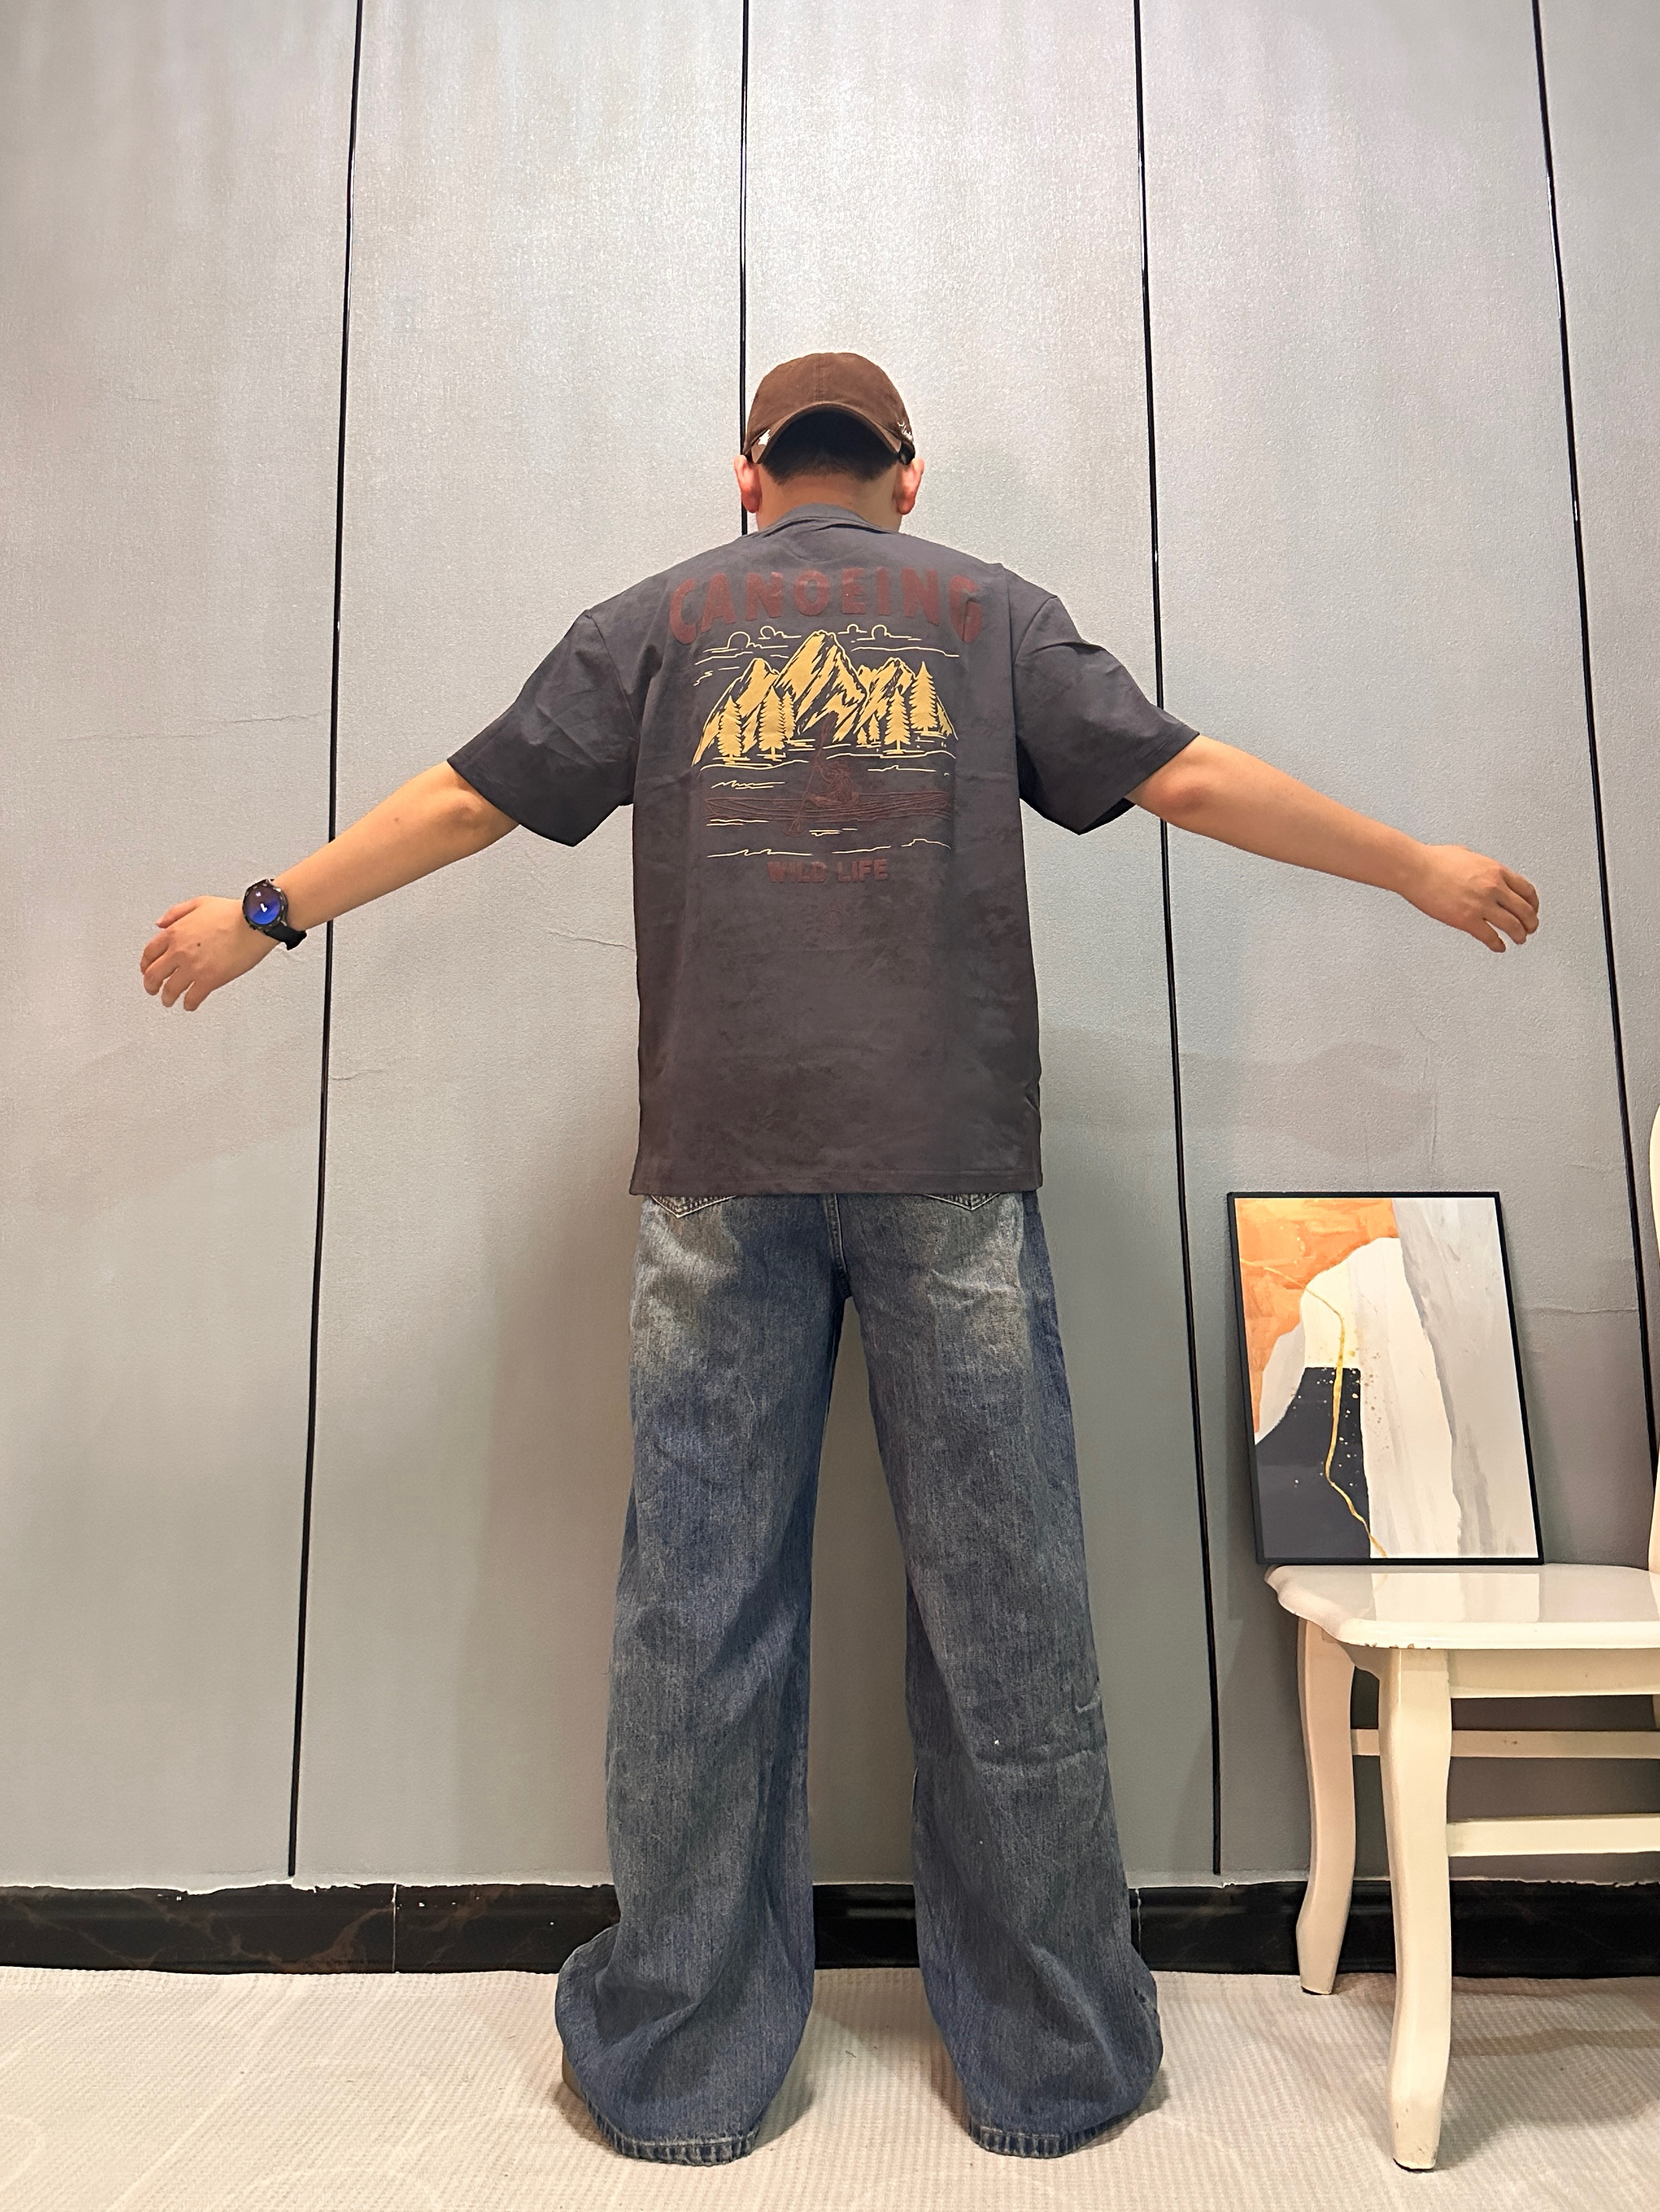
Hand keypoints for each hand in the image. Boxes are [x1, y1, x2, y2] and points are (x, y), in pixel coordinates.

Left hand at [141, 895, 274, 1009]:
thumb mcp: (198, 903)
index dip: (145, 964)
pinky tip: (190, 1004)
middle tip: (152, 989)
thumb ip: (175, 913)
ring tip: (169, 1001)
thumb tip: (160, 924)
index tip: (147, 969)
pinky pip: (193, 997)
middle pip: (153, 974)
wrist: (253, 923)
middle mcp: (179, 951)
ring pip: (170, 990)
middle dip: (150, 985)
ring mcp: (193, 967)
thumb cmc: (232, 913)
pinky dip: (189, 1004)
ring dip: (167, 998)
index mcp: (174, 932)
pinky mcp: (210, 980)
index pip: (149, 953)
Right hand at [1402, 844, 1538, 951]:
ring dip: (1519, 935)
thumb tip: (1485, 873)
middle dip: (1531, 922)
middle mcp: (1493, 887)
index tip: (1532, 910)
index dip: (1533, 904)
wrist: (1415, 869)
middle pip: (1525, 910)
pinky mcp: (1467, 920)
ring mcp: (1481, 905)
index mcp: (1496, 870)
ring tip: (1519, 939)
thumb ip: (1483, 867)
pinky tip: (1498, 946)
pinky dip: (1497, 944)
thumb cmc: (1433, 860)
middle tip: (1530, 928)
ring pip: (1513, 926)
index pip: (1527, 890)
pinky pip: (1490, 937)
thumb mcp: (1468, 855)